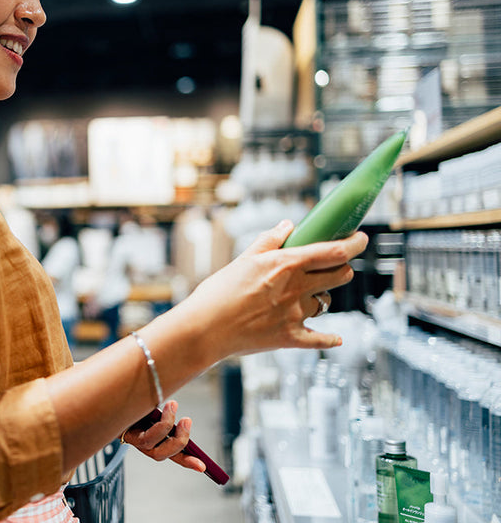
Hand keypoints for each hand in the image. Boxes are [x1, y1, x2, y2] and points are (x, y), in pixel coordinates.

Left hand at [119, 400, 206, 471]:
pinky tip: (159, 406)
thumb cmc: (138, 403)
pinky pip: (141, 434)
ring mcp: (133, 440)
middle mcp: (144, 445)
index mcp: (156, 442)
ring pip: (151, 444)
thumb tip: (184, 418)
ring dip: (166, 425)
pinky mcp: (124, 432)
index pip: (173, 455)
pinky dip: (155, 422)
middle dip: (179, 441)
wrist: (112, 396)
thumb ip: (167, 416)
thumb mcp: (156, 409)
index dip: (188, 461)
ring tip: (173, 405)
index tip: (203, 466)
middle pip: (161, 454)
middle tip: (187, 420)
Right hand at [184, 220, 367, 356]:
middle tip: (334, 267)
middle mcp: (296, 288)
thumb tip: (288, 225)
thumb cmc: (217, 292)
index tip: (361, 239)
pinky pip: (320, 339)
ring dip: (322, 297)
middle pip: (340, 275)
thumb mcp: (242, 259)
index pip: (333, 251)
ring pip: (327, 303)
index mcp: (285, 264)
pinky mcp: (290, 338)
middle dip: (343, 268)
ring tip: (307, 296)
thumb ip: (269, 241)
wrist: (204, 329)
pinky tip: (336, 338)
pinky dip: (329, 339)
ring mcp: (295, 315)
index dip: (354, 243)